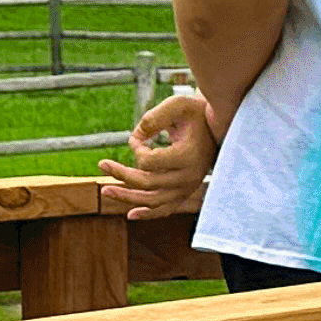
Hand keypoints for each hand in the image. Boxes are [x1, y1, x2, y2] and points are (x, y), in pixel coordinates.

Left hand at [98, 87, 215, 219]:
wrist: (219, 127)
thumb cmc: (196, 113)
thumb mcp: (176, 105)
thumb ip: (153, 118)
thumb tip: (134, 139)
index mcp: (186, 157)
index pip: (147, 162)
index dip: (136, 148)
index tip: (137, 136)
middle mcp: (188, 177)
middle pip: (146, 183)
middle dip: (120, 174)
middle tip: (101, 164)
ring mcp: (188, 188)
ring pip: (152, 200)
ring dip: (126, 197)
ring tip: (105, 190)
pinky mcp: (187, 192)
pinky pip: (165, 209)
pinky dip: (148, 213)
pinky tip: (130, 214)